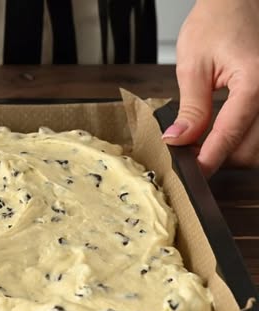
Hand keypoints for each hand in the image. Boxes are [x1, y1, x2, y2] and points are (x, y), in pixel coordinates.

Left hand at [164, 0, 258, 175]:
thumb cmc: (219, 18)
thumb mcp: (194, 64)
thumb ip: (191, 108)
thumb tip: (178, 140)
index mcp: (256, 81)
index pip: (230, 135)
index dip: (208, 160)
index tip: (191, 175)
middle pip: (250, 150)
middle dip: (220, 158)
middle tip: (191, 153)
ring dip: (233, 152)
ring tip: (205, 142)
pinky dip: (244, 139)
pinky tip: (224, 133)